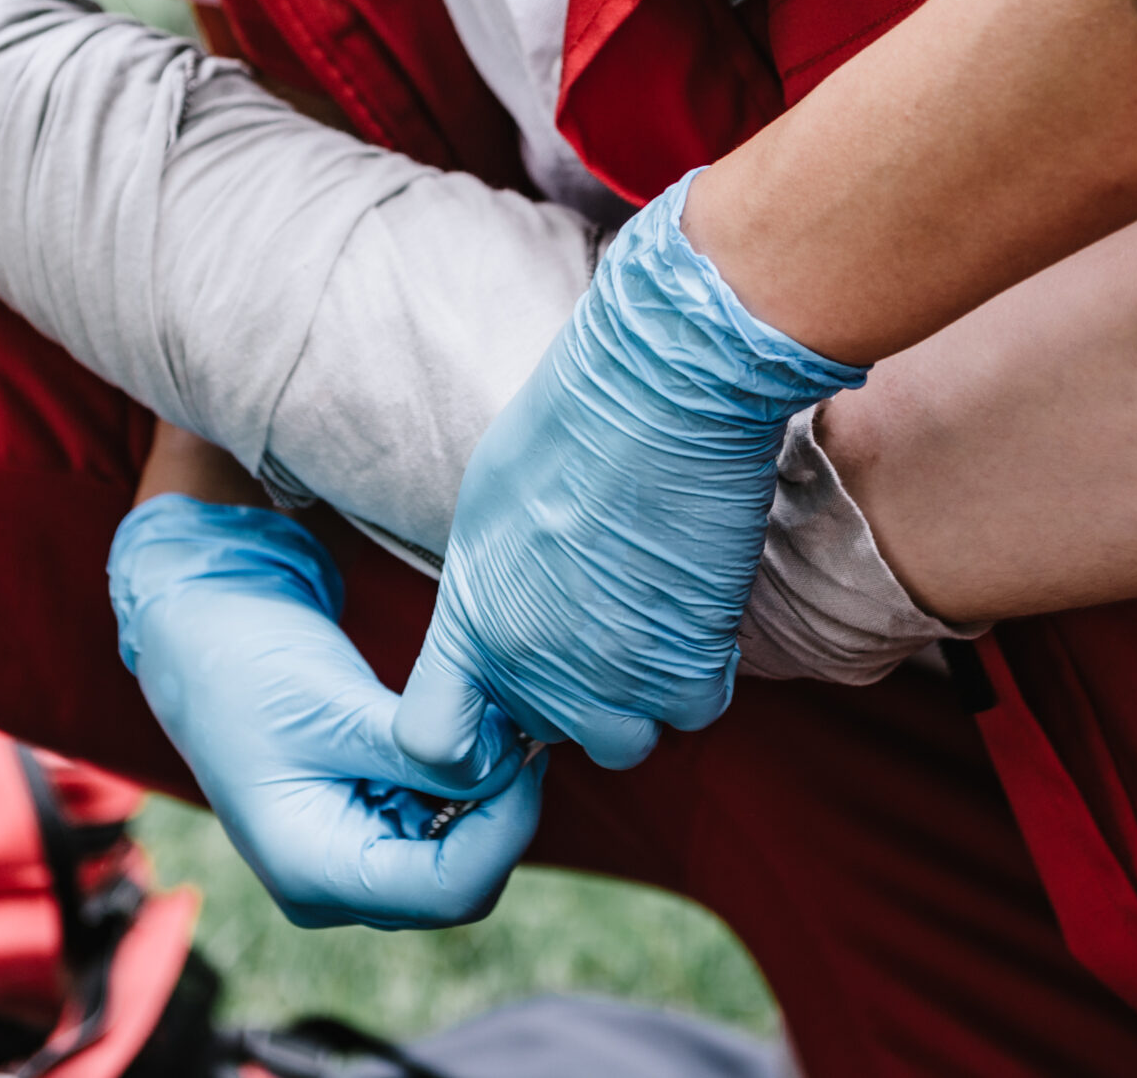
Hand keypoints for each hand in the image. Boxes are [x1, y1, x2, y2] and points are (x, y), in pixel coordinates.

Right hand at [108, 495, 540, 929]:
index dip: (505, 829)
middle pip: (457, 884)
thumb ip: (422, 751)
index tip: (529, 752)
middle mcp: (331, 886)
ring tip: (492, 724)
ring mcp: (345, 860)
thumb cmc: (245, 666)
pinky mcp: (360, 827)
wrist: (197, 637)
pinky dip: (460, 786)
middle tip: (520, 730)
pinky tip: (465, 733)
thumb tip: (508, 769)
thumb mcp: (335, 706)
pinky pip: (434, 826)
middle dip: (499, 813)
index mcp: (312, 870)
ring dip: (483, 798)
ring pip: (454, 858)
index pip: (447, 890)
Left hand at [395, 172, 866, 771]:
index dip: (467, 743)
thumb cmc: (574, 423)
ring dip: (640, 694)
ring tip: (651, 613)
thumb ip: (493, 589)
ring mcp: (610, 676)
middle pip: (548, 734)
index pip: (434, 741)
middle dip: (571, 694)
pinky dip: (702, 669)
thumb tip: (511, 620)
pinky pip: (693, 708)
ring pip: (626, 739)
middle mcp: (531, 664)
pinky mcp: (686, 665)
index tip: (498, 716)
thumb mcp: (490, 508)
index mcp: (471, 620)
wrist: (659, 392)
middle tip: (601, 617)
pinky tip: (695, 605)